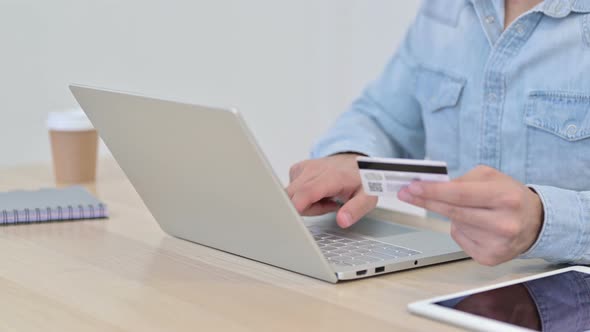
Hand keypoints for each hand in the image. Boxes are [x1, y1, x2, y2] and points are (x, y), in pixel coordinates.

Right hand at [287, 154, 376, 227]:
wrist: (355, 162)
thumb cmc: (360, 179)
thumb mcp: (367, 197)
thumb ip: (356, 210)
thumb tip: (342, 221)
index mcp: (331, 177)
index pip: (305, 193)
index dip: (297, 208)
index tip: (297, 221)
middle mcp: (314, 170)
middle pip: (293, 198)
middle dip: (306, 210)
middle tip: (327, 206)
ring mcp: (303, 168)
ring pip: (290, 196)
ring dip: (305, 204)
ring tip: (325, 199)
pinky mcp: (296, 169)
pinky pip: (291, 190)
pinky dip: (302, 196)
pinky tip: (317, 193)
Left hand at [398, 165, 543, 265]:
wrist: (536, 223)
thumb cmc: (510, 196)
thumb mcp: (491, 177)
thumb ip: (462, 180)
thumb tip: (432, 186)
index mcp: (505, 198)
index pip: (459, 194)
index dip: (432, 191)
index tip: (411, 188)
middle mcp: (503, 223)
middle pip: (453, 212)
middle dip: (426, 201)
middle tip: (407, 194)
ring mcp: (496, 244)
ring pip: (455, 225)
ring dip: (452, 215)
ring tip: (473, 211)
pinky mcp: (489, 258)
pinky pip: (459, 239)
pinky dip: (460, 229)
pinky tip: (477, 226)